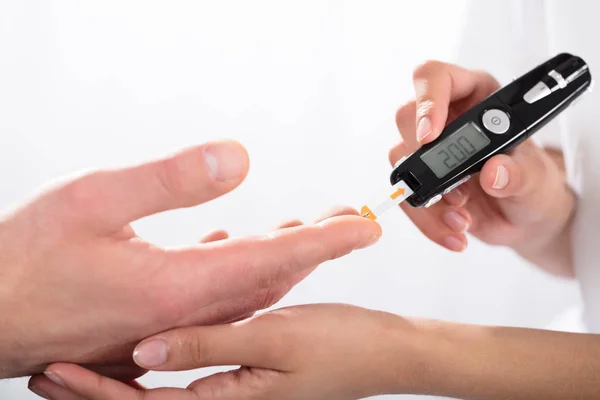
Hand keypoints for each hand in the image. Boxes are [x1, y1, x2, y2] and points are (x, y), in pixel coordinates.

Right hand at [0, 140, 380, 378]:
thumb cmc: (22, 263)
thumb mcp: (91, 200)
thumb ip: (169, 180)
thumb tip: (237, 159)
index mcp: (177, 286)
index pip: (274, 259)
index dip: (325, 241)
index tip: (365, 227)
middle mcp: (183, 313)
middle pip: (270, 277)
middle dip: (314, 247)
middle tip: (347, 221)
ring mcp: (169, 324)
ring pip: (244, 289)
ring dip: (281, 257)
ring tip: (306, 229)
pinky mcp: (153, 322)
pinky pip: (212, 296)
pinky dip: (238, 268)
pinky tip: (234, 246)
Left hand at [31, 304, 420, 399]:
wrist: (385, 351)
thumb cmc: (342, 347)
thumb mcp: (276, 339)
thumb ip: (210, 345)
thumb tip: (148, 352)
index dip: (99, 393)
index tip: (56, 374)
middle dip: (98, 387)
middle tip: (50, 370)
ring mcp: (235, 387)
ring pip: (164, 383)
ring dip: (124, 369)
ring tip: (82, 354)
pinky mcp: (243, 370)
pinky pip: (192, 363)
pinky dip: (166, 349)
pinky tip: (153, 329)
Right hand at [390, 61, 574, 274]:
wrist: (525, 218)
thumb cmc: (534, 185)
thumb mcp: (537, 180)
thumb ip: (519, 174)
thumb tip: (494, 172)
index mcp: (476, 97)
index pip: (436, 77)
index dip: (427, 101)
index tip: (430, 135)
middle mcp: (446, 118)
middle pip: (407, 118)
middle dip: (425, 158)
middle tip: (456, 190)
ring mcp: (429, 150)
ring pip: (401, 161)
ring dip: (429, 197)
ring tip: (464, 217)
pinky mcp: (420, 180)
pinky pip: (407, 195)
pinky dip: (427, 221)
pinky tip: (455, 231)